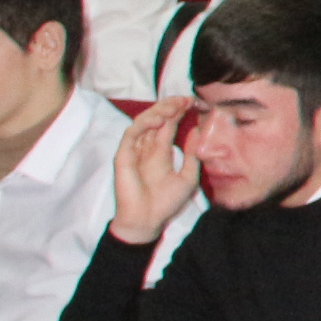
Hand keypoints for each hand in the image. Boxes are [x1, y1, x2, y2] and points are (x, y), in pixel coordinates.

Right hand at [111, 101, 204, 242]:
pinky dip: (143, 124)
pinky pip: (131, 134)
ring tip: (173, 106)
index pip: (168, 125)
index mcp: (161, 152)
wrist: (148, 220)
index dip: (178, 112)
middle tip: (184, 99)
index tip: (193, 102)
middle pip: (156, 120)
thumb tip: (196, 130)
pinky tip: (158, 119)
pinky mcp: (124, 156)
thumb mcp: (188, 176)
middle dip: (170, 107)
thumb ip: (191, 155)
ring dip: (158, 111)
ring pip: (143, 122)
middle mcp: (147, 148)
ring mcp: (134, 150)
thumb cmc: (166, 202)